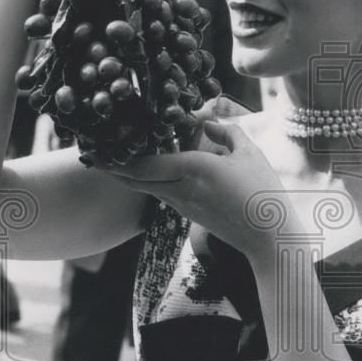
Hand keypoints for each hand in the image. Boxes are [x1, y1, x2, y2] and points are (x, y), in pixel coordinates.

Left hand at [102, 120, 300, 258]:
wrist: (267, 238)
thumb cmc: (262, 192)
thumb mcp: (249, 154)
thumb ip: (227, 132)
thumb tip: (207, 122)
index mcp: (193, 169)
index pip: (145, 164)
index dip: (119, 157)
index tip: (100, 147)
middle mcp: (181, 189)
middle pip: (136, 179)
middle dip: (113, 168)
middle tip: (94, 155)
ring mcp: (183, 205)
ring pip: (145, 188)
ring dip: (127, 176)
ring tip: (111, 163)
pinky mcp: (188, 214)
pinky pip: (160, 194)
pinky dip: (147, 183)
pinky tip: (145, 174)